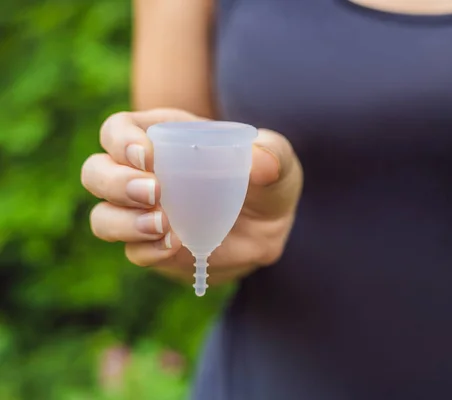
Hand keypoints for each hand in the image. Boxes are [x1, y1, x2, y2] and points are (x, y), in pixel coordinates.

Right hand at [81, 108, 302, 285]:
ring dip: (124, 223)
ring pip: (102, 217)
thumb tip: (259, 162)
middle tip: (155, 192)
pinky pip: (132, 251)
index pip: (117, 130)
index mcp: (162, 138)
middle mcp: (141, 174)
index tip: (148, 157)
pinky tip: (176, 246)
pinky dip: (148, 250)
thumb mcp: (279, 162)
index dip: (121, 141)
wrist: (268, 229)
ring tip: (164, 225)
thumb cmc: (266, 182)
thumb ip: (273, 154)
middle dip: (116, 182)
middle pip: (95, 172)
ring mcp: (141, 214)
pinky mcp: (151, 246)